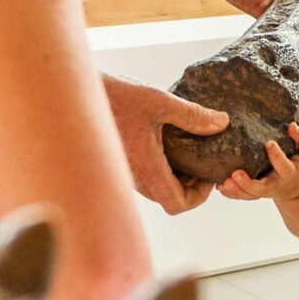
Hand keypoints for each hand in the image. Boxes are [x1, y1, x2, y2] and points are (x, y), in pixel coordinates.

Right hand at [101, 74, 226, 214]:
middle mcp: (134, 178)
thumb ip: (193, 115)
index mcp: (147, 169)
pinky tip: (164, 140)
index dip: (199, 196)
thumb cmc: (115, 97)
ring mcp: (124, 172)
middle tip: (202, 159)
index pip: (178, 205)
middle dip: (189, 184)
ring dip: (174, 175)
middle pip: (168, 198)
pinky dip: (160, 166)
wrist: (77, 95)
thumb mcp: (160, 101)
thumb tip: (221, 123)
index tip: (207, 175)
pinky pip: (143, 176)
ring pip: (155, 188)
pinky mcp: (117, 162)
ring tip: (187, 148)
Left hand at [220, 124, 298, 203]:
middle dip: (248, 183)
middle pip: (261, 188)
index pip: (283, 165)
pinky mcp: (253, 192)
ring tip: (223, 183)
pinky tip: (219, 186)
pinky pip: (241, 196)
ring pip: (248, 194)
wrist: (297, 186)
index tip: (268, 143)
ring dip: (236, 190)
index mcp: (289, 172)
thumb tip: (292, 126)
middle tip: (236, 174)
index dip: (276, 155)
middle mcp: (275, 184)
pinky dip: (230, 193)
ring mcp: (263, 190)